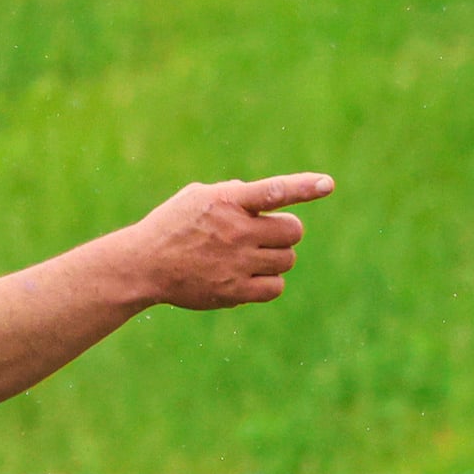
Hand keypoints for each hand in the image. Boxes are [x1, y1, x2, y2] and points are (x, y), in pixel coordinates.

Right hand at [129, 174, 333, 309]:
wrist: (145, 265)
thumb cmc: (171, 226)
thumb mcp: (197, 197)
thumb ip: (231, 192)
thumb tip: (261, 195)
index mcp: (228, 201)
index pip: (274, 190)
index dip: (304, 187)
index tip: (328, 184)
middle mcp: (237, 231)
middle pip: (292, 231)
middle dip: (285, 233)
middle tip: (265, 236)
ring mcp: (237, 262)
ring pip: (287, 260)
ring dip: (278, 257)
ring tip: (253, 257)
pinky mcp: (235, 290)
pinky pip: (275, 287)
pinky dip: (270, 283)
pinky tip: (252, 278)